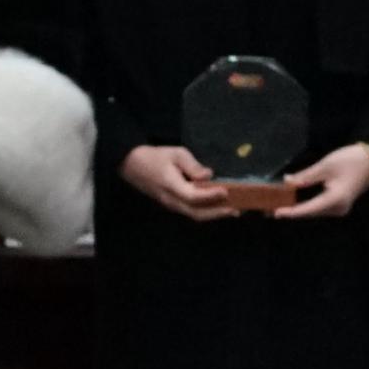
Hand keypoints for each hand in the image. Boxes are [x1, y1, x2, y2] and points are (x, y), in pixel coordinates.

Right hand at [118, 142, 238, 221]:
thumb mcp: (176, 153)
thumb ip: (193, 166)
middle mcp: (171, 200)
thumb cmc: (155, 156)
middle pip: (196, 213)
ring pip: (194, 215)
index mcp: (171, 186)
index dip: (210, 195)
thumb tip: (208, 176)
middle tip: (236, 210)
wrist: (132, 165)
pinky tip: (216, 208)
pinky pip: (190, 212)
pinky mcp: (171, 205)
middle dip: (217, 213)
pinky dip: (205, 212)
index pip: (193, 196)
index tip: (226, 191)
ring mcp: (170, 205)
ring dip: (213, 215)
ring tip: (231, 212)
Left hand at [271, 140, 368, 220]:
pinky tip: (293, 201)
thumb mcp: (325, 166)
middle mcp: (338, 208)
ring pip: (314, 211)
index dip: (291, 212)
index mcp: (335, 200)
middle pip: (311, 212)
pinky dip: (306, 204)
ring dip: (298, 208)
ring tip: (279, 206)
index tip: (275, 213)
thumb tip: (287, 183)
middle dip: (292, 211)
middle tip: (271, 210)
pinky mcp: (339, 203)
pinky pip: (319, 206)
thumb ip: (306, 176)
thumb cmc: (350, 160)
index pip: (309, 209)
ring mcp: (340, 207)